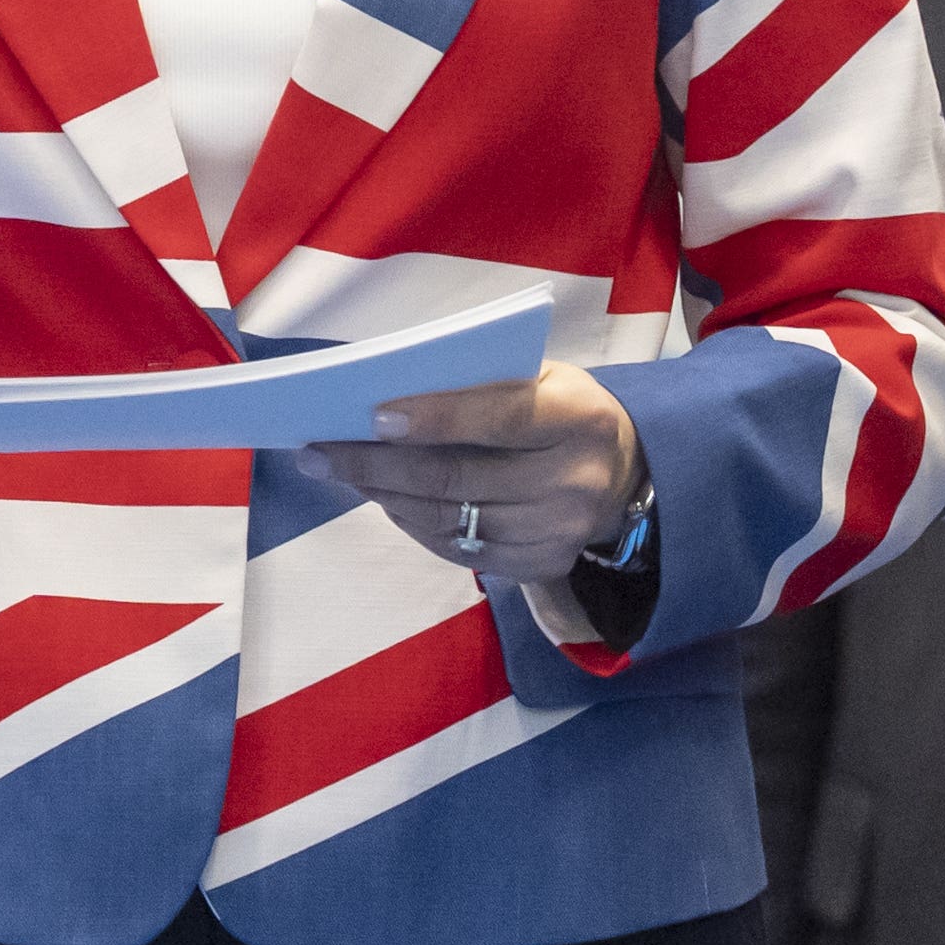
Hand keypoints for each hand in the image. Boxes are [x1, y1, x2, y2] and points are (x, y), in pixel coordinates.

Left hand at [303, 368, 641, 582]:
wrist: (624, 474)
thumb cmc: (562, 411)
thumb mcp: (543, 378)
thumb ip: (484, 384)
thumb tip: (390, 397)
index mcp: (577, 418)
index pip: (500, 419)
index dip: (436, 419)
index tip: (374, 416)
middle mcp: (574, 482)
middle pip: (460, 478)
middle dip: (379, 464)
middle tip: (319, 452)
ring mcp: (558, 533)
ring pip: (451, 518)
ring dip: (384, 495)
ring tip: (339, 472)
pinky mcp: (541, 566)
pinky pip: (460, 548)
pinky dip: (414, 523)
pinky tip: (384, 499)